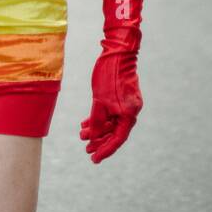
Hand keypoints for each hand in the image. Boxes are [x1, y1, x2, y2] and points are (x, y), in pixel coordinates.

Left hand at [80, 44, 142, 163]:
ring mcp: (126, 104)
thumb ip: (96, 121)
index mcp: (129, 114)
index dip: (105, 150)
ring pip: (111, 122)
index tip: (94, 159)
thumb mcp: (99, 101)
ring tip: (81, 135)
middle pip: (115, 132)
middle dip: (99, 141)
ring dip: (97, 129)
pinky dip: (99, 118)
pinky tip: (85, 123)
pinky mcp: (120, 97)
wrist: (117, 52)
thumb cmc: (109, 75)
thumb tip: (93, 137)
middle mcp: (130, 111)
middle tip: (86, 149)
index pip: (117, 139)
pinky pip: (110, 113)